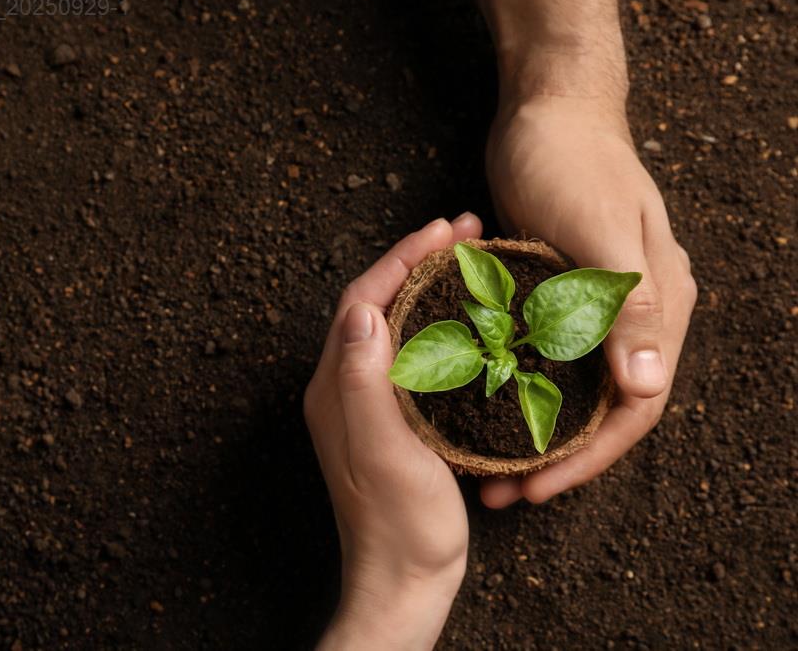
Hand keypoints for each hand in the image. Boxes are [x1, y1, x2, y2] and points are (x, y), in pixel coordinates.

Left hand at [306, 213, 482, 649]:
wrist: (405, 579)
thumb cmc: (398, 523)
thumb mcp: (383, 448)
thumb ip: (364, 379)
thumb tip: (360, 308)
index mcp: (336, 387)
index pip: (362, 301)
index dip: (401, 259)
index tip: (443, 230)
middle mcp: (345, 387)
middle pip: (379, 304)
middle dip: (418, 261)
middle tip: (465, 232)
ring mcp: (369, 402)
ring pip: (397, 324)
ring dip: (429, 286)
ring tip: (472, 261)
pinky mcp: (395, 418)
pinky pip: (414, 352)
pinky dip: (439, 322)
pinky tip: (470, 319)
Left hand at [480, 95, 696, 506]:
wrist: (549, 107)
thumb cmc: (573, 161)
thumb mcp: (597, 231)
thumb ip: (624, 306)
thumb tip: (647, 387)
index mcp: (658, 306)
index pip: (635, 407)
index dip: (589, 455)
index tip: (538, 487)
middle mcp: (636, 315)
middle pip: (606, 408)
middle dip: (559, 455)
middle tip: (505, 490)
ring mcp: (600, 304)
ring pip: (576, 388)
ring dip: (537, 428)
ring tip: (489, 463)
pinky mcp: (563, 292)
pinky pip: (548, 355)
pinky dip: (521, 385)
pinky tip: (484, 406)